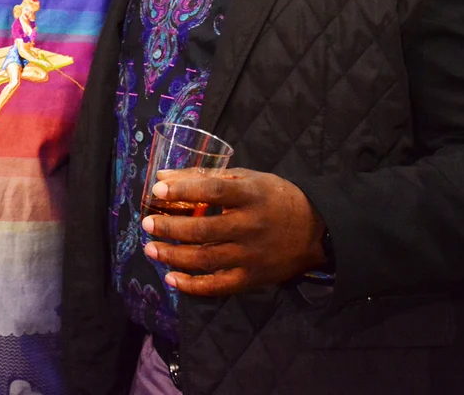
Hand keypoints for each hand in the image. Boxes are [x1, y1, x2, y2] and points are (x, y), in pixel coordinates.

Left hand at [141, 169, 325, 296]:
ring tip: (151, 248)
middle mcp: (251, 226)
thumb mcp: (247, 179)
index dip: (185, 190)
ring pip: (205, 259)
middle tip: (147, 223)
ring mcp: (251, 256)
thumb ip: (205, 178)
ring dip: (173, 255)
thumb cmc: (274, 198)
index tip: (158, 190)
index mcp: (251, 196)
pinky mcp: (252, 278)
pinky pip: (218, 286)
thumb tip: (162, 177)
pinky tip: (171, 278)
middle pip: (204, 229)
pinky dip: (192, 285)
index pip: (214, 192)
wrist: (316, 231)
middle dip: (170, 227)